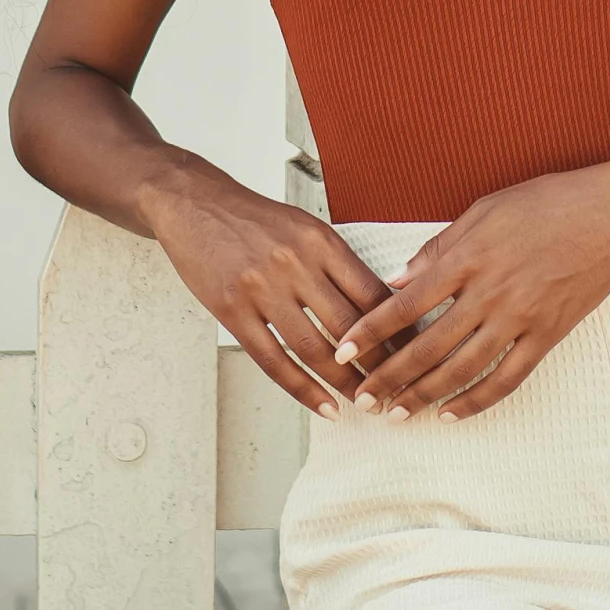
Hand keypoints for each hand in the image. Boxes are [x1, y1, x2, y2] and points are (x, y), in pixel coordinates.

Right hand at [143, 165, 397, 415]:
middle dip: (378, 364)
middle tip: (396, 388)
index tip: (414, 351)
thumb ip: (338, 263)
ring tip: (364, 403)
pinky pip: (274, 360)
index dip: (398, 327)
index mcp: (321, 241)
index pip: (372, 292)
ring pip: (315, 349)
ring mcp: (262, 289)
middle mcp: (295, 263)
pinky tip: (323, 405)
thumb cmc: (254, 218)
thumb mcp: (305, 227)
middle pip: (350, 325)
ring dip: (344, 383)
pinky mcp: (233, 311)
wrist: (196, 203)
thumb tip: (378, 306)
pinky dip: (303, 389)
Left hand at [330, 156, 609, 420]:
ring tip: (397, 413)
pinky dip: (476, 400)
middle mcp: (490, 291)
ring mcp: (520, 317)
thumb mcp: (487, 207)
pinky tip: (452, 413)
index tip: (343, 350)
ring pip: (461, 369)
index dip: (370, 330)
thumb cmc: (551, 200)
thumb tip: (399, 278)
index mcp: (469, 256)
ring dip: (424, 396)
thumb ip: (441, 246)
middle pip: (426, 346)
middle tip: (362, 398)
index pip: (406, 302)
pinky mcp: (548, 334)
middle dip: (388, 376)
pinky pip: (506, 378)